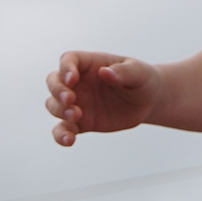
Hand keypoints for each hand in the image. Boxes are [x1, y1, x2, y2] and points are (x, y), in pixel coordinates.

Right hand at [46, 50, 160, 145]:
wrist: (148, 102)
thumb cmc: (143, 80)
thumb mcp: (139, 73)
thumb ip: (124, 71)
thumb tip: (105, 73)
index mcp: (91, 65)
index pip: (69, 60)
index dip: (65, 68)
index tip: (72, 79)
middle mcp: (79, 83)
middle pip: (54, 81)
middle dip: (57, 91)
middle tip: (70, 100)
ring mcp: (77, 103)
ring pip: (54, 105)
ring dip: (59, 111)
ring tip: (76, 116)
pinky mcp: (80, 123)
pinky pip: (63, 129)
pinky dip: (61, 135)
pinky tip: (69, 141)